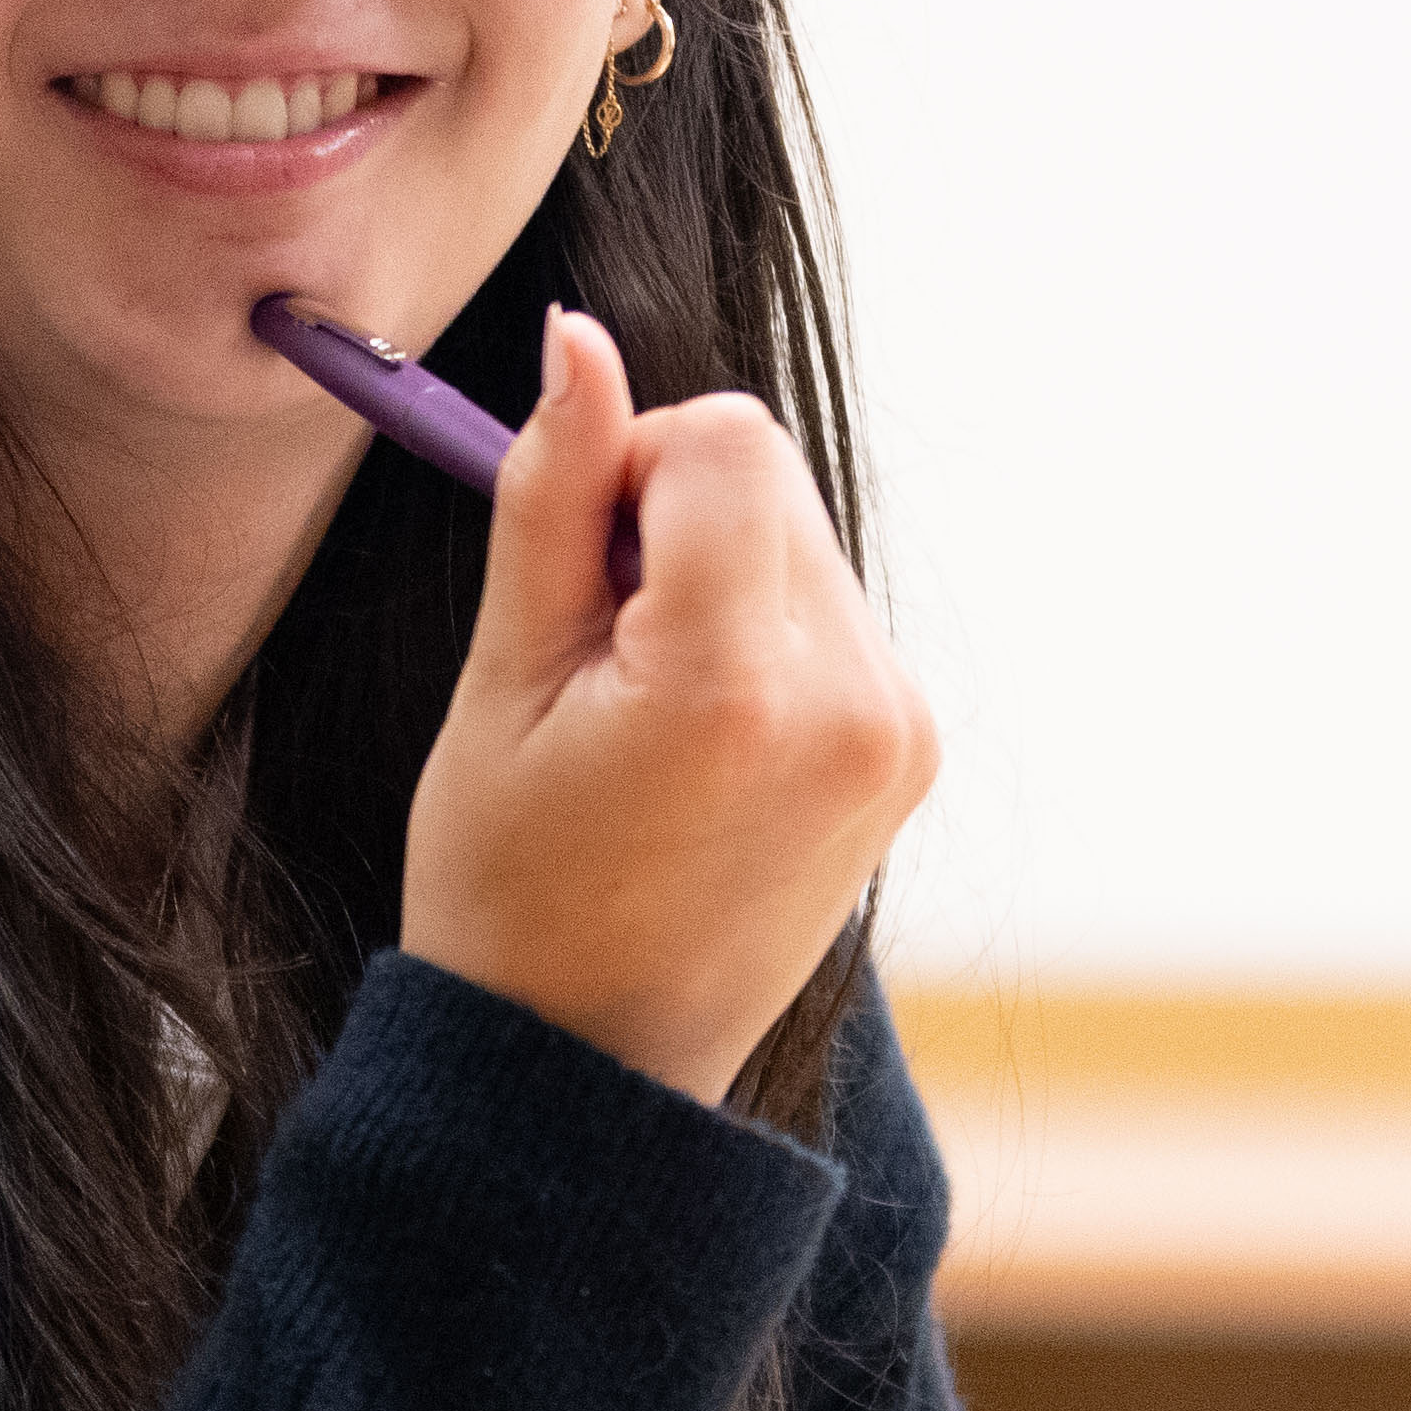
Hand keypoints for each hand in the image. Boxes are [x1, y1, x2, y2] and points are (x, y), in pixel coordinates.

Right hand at [396, 305, 932, 1102]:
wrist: (590, 1071)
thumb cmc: (510, 892)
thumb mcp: (501, 686)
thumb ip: (549, 497)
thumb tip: (580, 339)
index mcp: (741, 684)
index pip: (724, 438)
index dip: (624, 472)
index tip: (570, 577)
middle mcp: (854, 700)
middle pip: (767, 475)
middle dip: (669, 523)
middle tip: (594, 661)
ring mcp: (898, 731)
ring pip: (798, 535)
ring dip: (715, 577)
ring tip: (643, 713)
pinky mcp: (910, 750)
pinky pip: (829, 611)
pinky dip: (758, 633)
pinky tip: (698, 742)